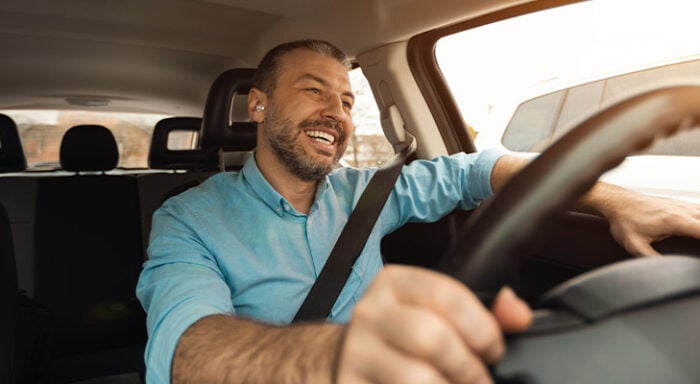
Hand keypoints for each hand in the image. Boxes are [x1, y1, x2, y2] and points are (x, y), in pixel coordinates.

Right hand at [335, 265, 531, 383]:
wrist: (347, 359)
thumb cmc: (404, 337)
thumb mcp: (438, 313)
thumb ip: (485, 313)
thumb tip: (518, 315)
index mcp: (395, 283)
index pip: (447, 296)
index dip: (483, 328)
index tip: (493, 350)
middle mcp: (370, 312)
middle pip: (432, 338)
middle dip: (468, 368)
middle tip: (479, 381)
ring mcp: (356, 352)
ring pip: (416, 378)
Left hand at [604, 193, 699, 256]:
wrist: (616, 202)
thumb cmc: (624, 221)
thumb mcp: (634, 245)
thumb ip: (651, 258)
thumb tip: (666, 270)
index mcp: (675, 220)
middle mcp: (682, 210)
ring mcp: (681, 205)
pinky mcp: (679, 204)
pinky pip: (699, 210)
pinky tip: (699, 226)